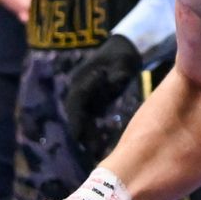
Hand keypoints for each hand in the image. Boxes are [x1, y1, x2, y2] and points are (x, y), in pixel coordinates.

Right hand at [64, 35, 141, 154]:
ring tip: (94, 151)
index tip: (76, 135)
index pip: (76, 101)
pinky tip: (98, 145)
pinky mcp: (92, 100)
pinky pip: (88, 118)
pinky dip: (91, 130)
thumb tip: (114, 81)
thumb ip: (118, 73)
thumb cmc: (123, 55)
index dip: (76, 119)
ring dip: (86, 133)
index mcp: (81, 78)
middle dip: (81, 131)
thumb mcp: (123, 62)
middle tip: (88, 149)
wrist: (124, 49)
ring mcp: (84, 95)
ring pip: (81, 117)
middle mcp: (78, 87)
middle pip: (76, 113)